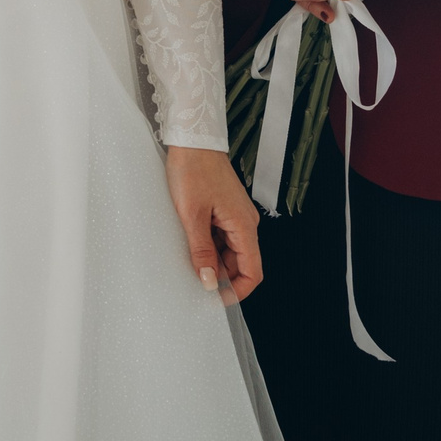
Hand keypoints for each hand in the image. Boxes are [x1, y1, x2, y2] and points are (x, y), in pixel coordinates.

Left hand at [165, 146, 261, 302]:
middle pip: (240, 264)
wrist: (192, 139)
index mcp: (243, 226)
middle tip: (194, 284)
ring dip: (212, 261)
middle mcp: (244, 223)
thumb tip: (210, 282)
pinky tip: (189, 245)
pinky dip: (207, 246)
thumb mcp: (192, 215)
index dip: (237, 291)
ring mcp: (234, 216)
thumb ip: (201, 251)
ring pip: (228, 251)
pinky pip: (220, 237)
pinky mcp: (224, 209)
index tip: (216, 300)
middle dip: (220, 277)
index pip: (252, 271)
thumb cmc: (192, 170)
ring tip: (188, 262)